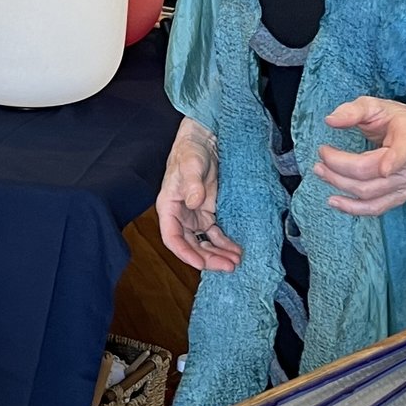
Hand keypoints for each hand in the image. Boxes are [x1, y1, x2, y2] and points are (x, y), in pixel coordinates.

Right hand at [156, 119, 241, 271]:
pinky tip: (236, 250)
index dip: (185, 253)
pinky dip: (224, 243)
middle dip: (208, 258)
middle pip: (190, 245)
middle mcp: (180, 215)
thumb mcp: (191, 164)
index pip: (172, 238)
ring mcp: (194, 215)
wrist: (205, 138)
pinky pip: (215, 233)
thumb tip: (194, 202)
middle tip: (228, 266)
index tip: (201, 264)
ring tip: (236, 261)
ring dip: (218, 254)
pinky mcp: (208, 211)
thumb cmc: (191, 149)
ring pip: (203, 242)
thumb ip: (192, 183)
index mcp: (169, 207)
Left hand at [311, 97, 405, 215]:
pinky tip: (335, 201)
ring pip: (369, 193)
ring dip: (340, 185)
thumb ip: (353, 110)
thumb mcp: (376, 105)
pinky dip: (353, 208)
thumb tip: (331, 120)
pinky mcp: (401, 197)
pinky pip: (375, 208)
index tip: (385, 168)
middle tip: (322, 156)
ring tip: (321, 172)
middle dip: (340, 167)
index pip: (403, 150)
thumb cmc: (395, 120)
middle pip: (372, 173)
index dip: (395, 160)